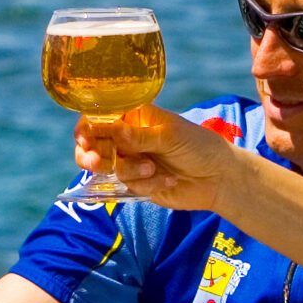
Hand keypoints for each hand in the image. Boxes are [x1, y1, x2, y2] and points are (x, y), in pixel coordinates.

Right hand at [70, 107, 238, 209]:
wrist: (218, 178)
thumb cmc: (199, 146)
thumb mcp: (170, 136)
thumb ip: (139, 136)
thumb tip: (111, 130)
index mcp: (134, 116)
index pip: (100, 117)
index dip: (87, 127)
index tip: (84, 137)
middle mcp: (127, 137)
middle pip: (93, 145)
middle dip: (93, 155)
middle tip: (99, 162)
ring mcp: (130, 161)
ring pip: (109, 169)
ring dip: (130, 171)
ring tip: (153, 169)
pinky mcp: (137, 184)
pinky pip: (127, 186)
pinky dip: (147, 184)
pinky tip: (168, 180)